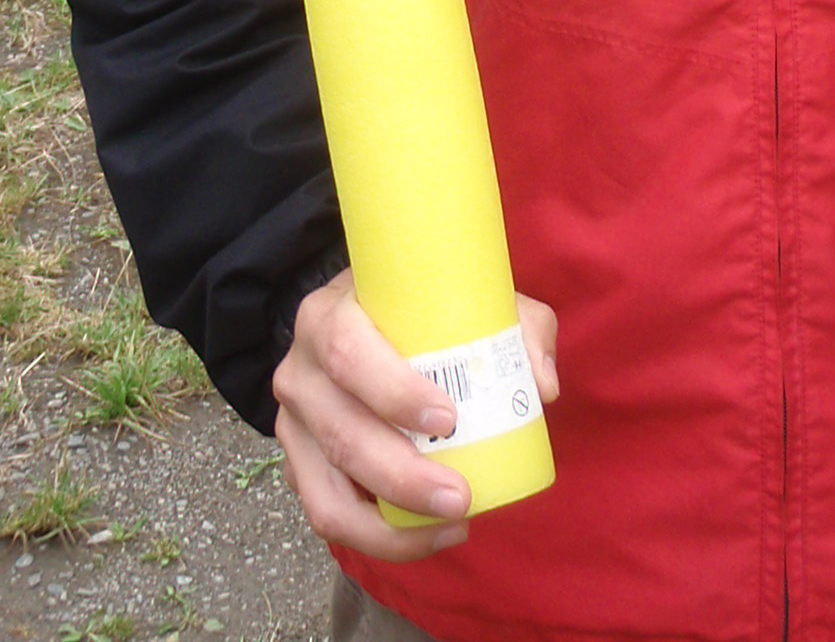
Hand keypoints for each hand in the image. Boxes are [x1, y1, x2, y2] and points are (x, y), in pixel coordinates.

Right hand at [273, 270, 559, 560]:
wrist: (362, 322)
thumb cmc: (422, 310)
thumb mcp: (469, 297)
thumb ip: (518, 326)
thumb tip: (541, 386)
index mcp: (329, 316)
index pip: (349, 353)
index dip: (393, 392)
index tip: (448, 420)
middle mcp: (300, 371)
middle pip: (342, 433)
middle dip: (402, 477)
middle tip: (460, 497)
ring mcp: (292, 426)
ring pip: (327, 493)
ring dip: (390, 526)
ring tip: (452, 526)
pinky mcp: (298, 468)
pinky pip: (329, 517)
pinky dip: (378, 538)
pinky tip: (427, 536)